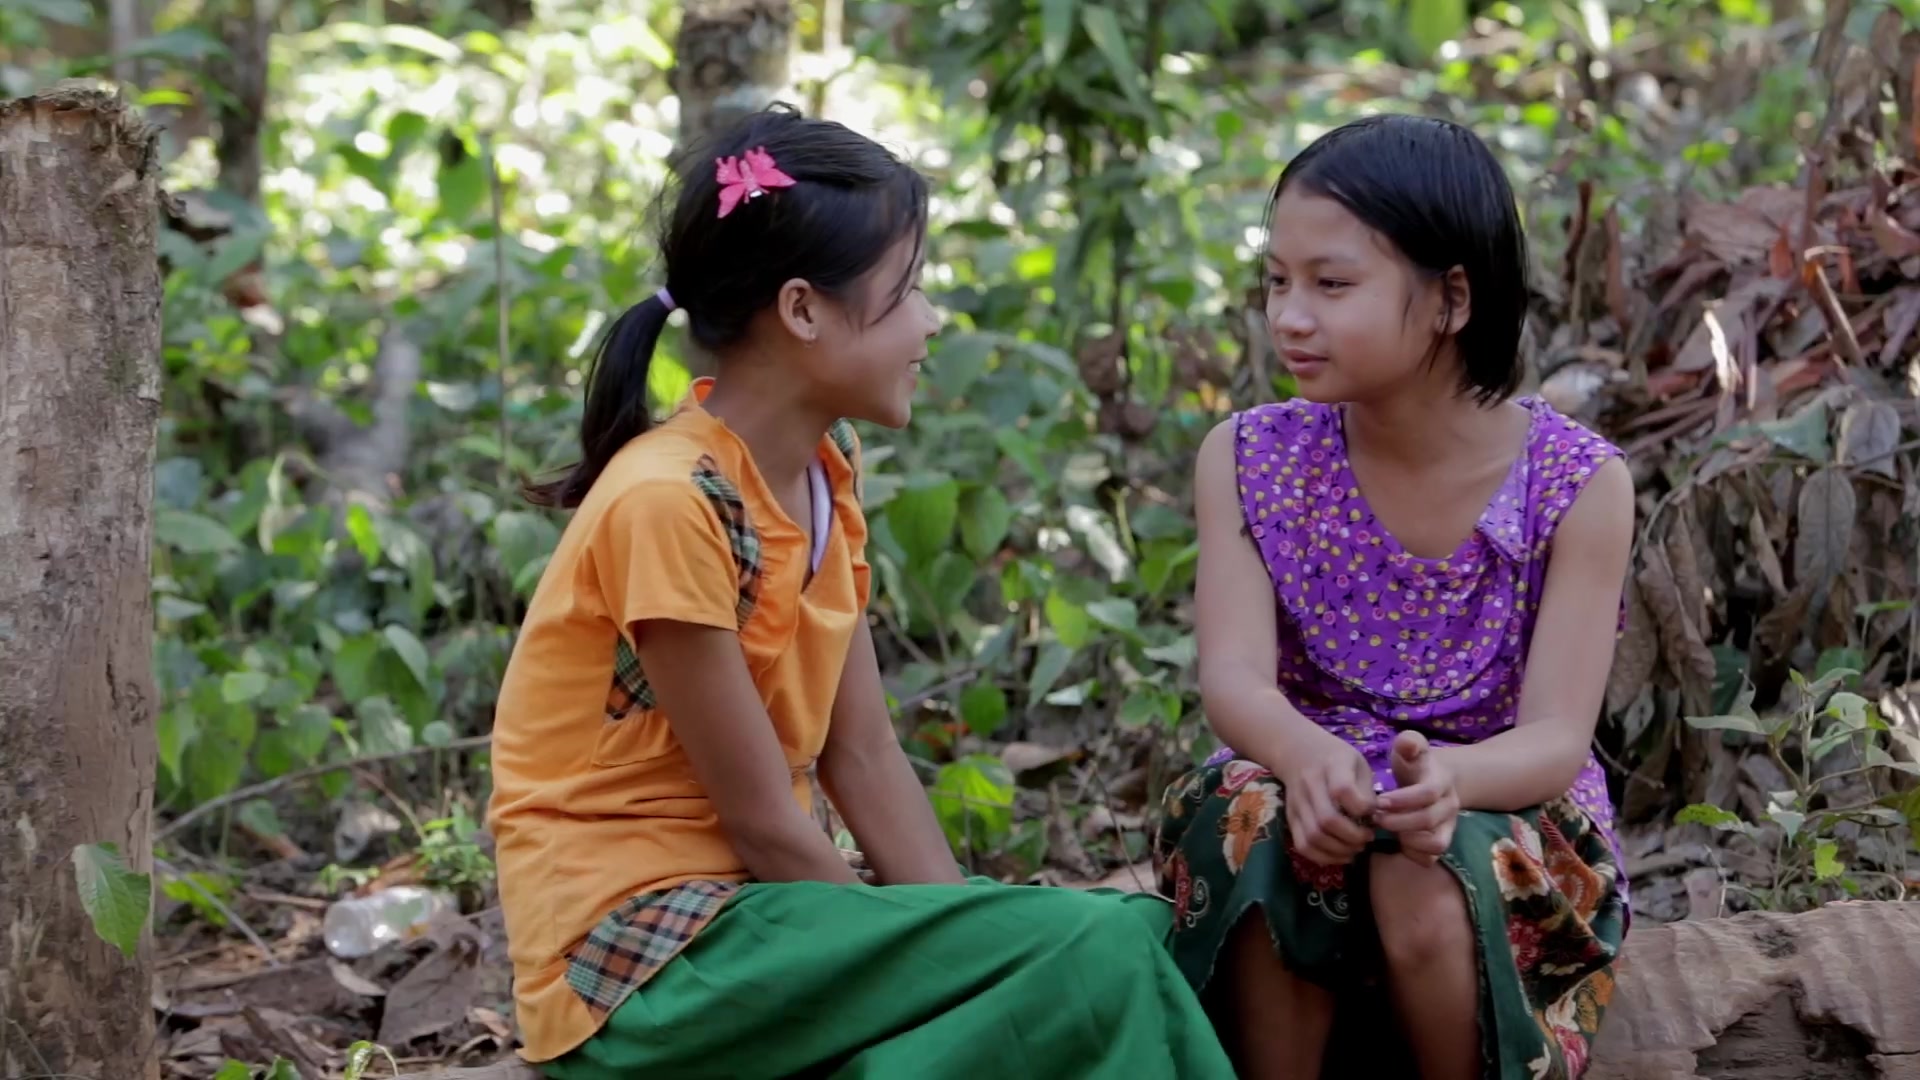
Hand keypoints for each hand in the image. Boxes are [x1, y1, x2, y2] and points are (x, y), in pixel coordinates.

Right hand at [1275, 732, 1377, 866]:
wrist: (1297, 751)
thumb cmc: (1335, 758)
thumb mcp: (1357, 763)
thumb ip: (1366, 790)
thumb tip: (1375, 819)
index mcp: (1332, 765)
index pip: (1342, 790)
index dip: (1361, 808)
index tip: (1373, 814)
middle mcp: (1310, 784)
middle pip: (1327, 819)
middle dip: (1353, 836)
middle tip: (1367, 838)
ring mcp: (1297, 803)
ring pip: (1313, 836)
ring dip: (1339, 850)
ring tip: (1355, 848)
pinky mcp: (1290, 817)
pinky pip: (1302, 845)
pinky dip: (1322, 857)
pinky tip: (1340, 855)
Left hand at [1374, 731, 1459, 865]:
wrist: (1432, 780)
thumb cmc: (1415, 764)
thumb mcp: (1410, 748)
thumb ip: (1408, 743)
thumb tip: (1408, 744)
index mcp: (1441, 781)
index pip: (1427, 793)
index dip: (1403, 800)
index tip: (1379, 801)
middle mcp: (1450, 806)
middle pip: (1429, 820)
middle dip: (1398, 821)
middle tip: (1375, 817)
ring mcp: (1448, 826)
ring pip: (1436, 844)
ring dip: (1408, 840)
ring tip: (1386, 831)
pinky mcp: (1441, 842)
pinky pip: (1431, 858)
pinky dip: (1413, 854)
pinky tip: (1396, 842)